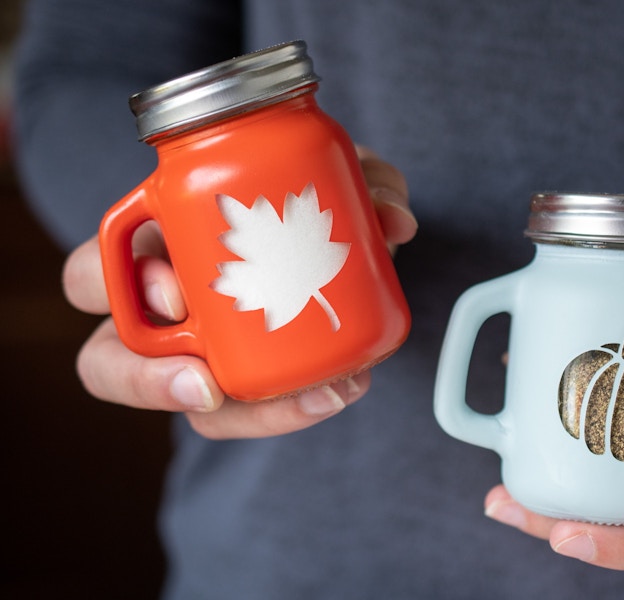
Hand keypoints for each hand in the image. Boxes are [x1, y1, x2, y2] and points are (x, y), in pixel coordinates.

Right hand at [63, 148, 416, 438]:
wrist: (326, 244)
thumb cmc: (295, 202)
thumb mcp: (319, 175)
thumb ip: (355, 180)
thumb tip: (392, 219)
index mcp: (152, 249)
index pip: (92, 275)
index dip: (117, 287)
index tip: (175, 293)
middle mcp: (162, 315)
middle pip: (109, 362)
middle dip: (148, 380)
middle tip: (209, 382)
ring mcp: (201, 358)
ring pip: (193, 407)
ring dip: (254, 413)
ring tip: (324, 394)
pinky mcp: (247, 387)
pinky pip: (255, 413)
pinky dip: (299, 405)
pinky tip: (345, 388)